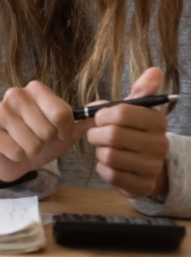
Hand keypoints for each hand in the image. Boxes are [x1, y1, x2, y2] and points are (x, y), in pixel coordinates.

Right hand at [0, 81, 92, 183]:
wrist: (10, 154)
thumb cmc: (39, 138)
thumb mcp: (64, 130)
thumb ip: (83, 119)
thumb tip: (107, 106)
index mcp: (35, 89)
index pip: (62, 113)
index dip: (64, 130)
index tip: (58, 133)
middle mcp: (15, 94)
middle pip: (47, 130)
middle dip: (46, 142)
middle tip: (38, 140)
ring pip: (31, 143)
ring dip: (32, 151)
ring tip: (26, 145)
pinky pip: (15, 152)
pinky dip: (18, 157)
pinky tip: (13, 149)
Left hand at [86, 67, 168, 199]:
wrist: (147, 165)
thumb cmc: (135, 131)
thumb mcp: (137, 108)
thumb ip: (141, 90)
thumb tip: (156, 70)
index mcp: (157, 121)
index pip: (121, 113)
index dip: (102, 114)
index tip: (99, 117)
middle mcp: (159, 145)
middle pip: (112, 135)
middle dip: (96, 134)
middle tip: (96, 133)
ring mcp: (152, 168)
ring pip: (108, 155)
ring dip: (99, 151)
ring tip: (104, 147)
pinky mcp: (142, 186)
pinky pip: (110, 174)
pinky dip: (102, 167)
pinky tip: (109, 163)